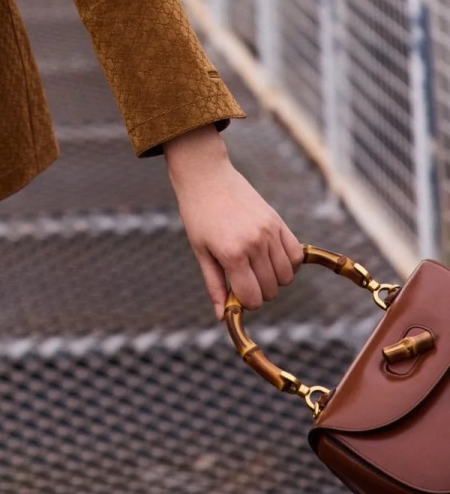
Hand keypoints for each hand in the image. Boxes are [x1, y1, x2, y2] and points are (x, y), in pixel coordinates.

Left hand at [163, 128, 305, 321]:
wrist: (206, 176)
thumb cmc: (197, 215)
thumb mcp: (200, 251)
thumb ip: (214, 285)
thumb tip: (221, 317)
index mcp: (232, 254)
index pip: (252, 298)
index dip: (245, 303)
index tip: (236, 295)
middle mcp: (255, 244)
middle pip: (271, 290)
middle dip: (258, 293)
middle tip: (243, 279)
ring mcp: (269, 232)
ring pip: (287, 276)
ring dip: (274, 280)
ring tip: (256, 268)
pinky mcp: (278, 221)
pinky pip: (296, 255)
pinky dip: (289, 264)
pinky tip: (271, 258)